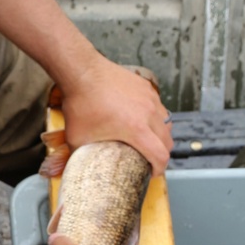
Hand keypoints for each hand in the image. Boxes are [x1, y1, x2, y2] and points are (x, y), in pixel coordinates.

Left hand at [60, 53, 171, 174]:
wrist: (82, 71)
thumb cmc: (81, 103)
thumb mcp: (77, 137)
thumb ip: (80, 157)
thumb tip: (77, 169)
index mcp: (136, 129)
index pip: (160, 155)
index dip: (159, 168)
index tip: (152, 173)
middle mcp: (148, 114)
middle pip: (167, 141)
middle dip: (161, 154)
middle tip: (150, 160)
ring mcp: (149, 99)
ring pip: (166, 122)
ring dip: (161, 135)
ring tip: (148, 141)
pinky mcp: (146, 88)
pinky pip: (158, 107)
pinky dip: (155, 117)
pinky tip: (142, 119)